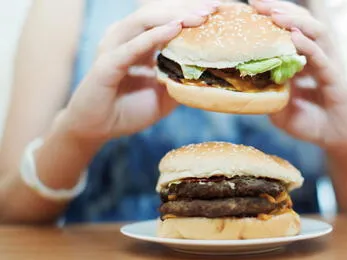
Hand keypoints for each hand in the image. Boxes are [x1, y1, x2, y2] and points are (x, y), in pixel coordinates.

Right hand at [58, 1, 219, 141]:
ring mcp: (115, 47)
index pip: (168, 20)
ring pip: (145, 21)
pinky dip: (154, 36)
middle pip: (159, 13)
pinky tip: (175, 28)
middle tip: (214, 8)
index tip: (218, 11)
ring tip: (199, 16)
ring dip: (174, 16)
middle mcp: (127, 38)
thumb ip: (181, 81)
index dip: (191, 13)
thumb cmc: (128, 110)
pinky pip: (133, 46)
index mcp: (141, 42)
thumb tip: (209, 74)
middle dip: (187, 8)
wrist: (97, 129)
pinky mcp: (107, 63)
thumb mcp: (165, 96)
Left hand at [249, 0, 346, 155]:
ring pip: (317, 33)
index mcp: (303, 60)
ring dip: (296, 21)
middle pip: (302, 23)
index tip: (250, 7)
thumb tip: (249, 79)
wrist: (337, 141)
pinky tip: (294, 36)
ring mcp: (329, 66)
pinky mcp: (337, 81)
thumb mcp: (281, 108)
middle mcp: (318, 57)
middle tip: (257, 3)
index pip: (289, 29)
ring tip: (275, 14)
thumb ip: (270, 93)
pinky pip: (323, 59)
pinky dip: (309, 46)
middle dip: (280, 10)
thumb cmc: (310, 123)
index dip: (272, 16)